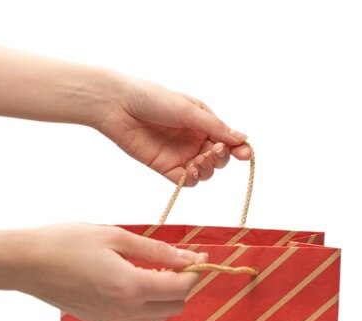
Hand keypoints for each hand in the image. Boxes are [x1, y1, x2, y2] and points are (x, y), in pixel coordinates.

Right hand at [15, 224, 206, 320]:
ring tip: (154, 269)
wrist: (24, 262)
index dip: (195, 273)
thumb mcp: (116, 237)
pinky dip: (146, 303)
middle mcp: (123, 309)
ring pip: (156, 317)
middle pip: (174, 308)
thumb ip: (157, 250)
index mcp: (130, 287)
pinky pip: (135, 318)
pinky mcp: (98, 319)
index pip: (181, 288)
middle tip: (175, 262)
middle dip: (183, 286)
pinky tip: (133, 279)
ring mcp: (110, 318)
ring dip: (166, 297)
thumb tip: (189, 257)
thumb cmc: (67, 242)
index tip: (198, 256)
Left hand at [96, 75, 250, 185]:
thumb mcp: (188, 110)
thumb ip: (215, 127)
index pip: (227, 139)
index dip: (238, 148)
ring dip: (208, 169)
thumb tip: (242, 139)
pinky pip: (186, 180)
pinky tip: (191, 170)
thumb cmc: (152, 98)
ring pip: (205, 171)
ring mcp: (180, 154)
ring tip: (200, 161)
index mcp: (202, 122)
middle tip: (217, 151)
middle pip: (219, 158)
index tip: (244, 154)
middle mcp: (194, 139)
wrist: (117, 105)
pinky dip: (193, 178)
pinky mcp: (165, 167)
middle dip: (222, 157)